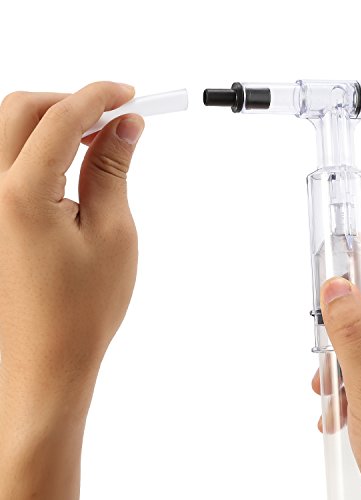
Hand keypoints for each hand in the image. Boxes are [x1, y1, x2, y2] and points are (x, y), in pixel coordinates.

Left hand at [0, 82, 143, 498]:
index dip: (99, 96)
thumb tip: (125, 127)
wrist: (46, 362)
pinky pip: (2, 161)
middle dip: (71, 101)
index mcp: (20, 196)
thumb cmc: (82, 309)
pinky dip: (33, 148)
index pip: (60, 117)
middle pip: (20, 109)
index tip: (129, 95)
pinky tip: (65, 164)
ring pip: (4, 129)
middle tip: (114, 115)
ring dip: (49, 121)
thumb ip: (113, 169)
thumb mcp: (113, 232)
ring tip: (93, 139)